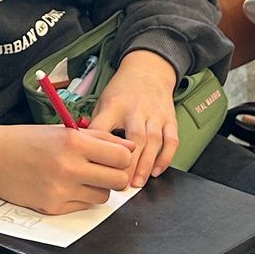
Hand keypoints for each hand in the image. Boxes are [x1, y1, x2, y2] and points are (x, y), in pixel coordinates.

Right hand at [0, 119, 132, 214]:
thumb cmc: (28, 140)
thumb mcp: (64, 131)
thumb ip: (100, 138)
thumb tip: (130, 147)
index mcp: (74, 142)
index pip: (122, 157)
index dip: (123, 157)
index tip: (116, 157)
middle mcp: (69, 167)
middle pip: (118, 181)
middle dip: (116, 176)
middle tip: (105, 170)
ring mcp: (61, 190)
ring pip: (103, 196)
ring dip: (98, 187)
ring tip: (81, 177)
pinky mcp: (53, 207)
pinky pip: (83, 206)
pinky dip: (80, 197)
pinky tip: (65, 186)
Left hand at [89, 48, 179, 186]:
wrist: (148, 70)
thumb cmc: (122, 92)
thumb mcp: (102, 102)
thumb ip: (96, 125)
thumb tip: (82, 150)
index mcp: (115, 105)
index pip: (104, 127)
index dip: (98, 147)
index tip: (93, 165)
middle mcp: (136, 109)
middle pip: (135, 137)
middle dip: (128, 163)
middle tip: (120, 183)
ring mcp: (155, 114)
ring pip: (154, 141)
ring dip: (146, 164)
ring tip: (137, 183)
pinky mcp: (170, 119)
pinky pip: (171, 140)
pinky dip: (165, 158)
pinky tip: (156, 171)